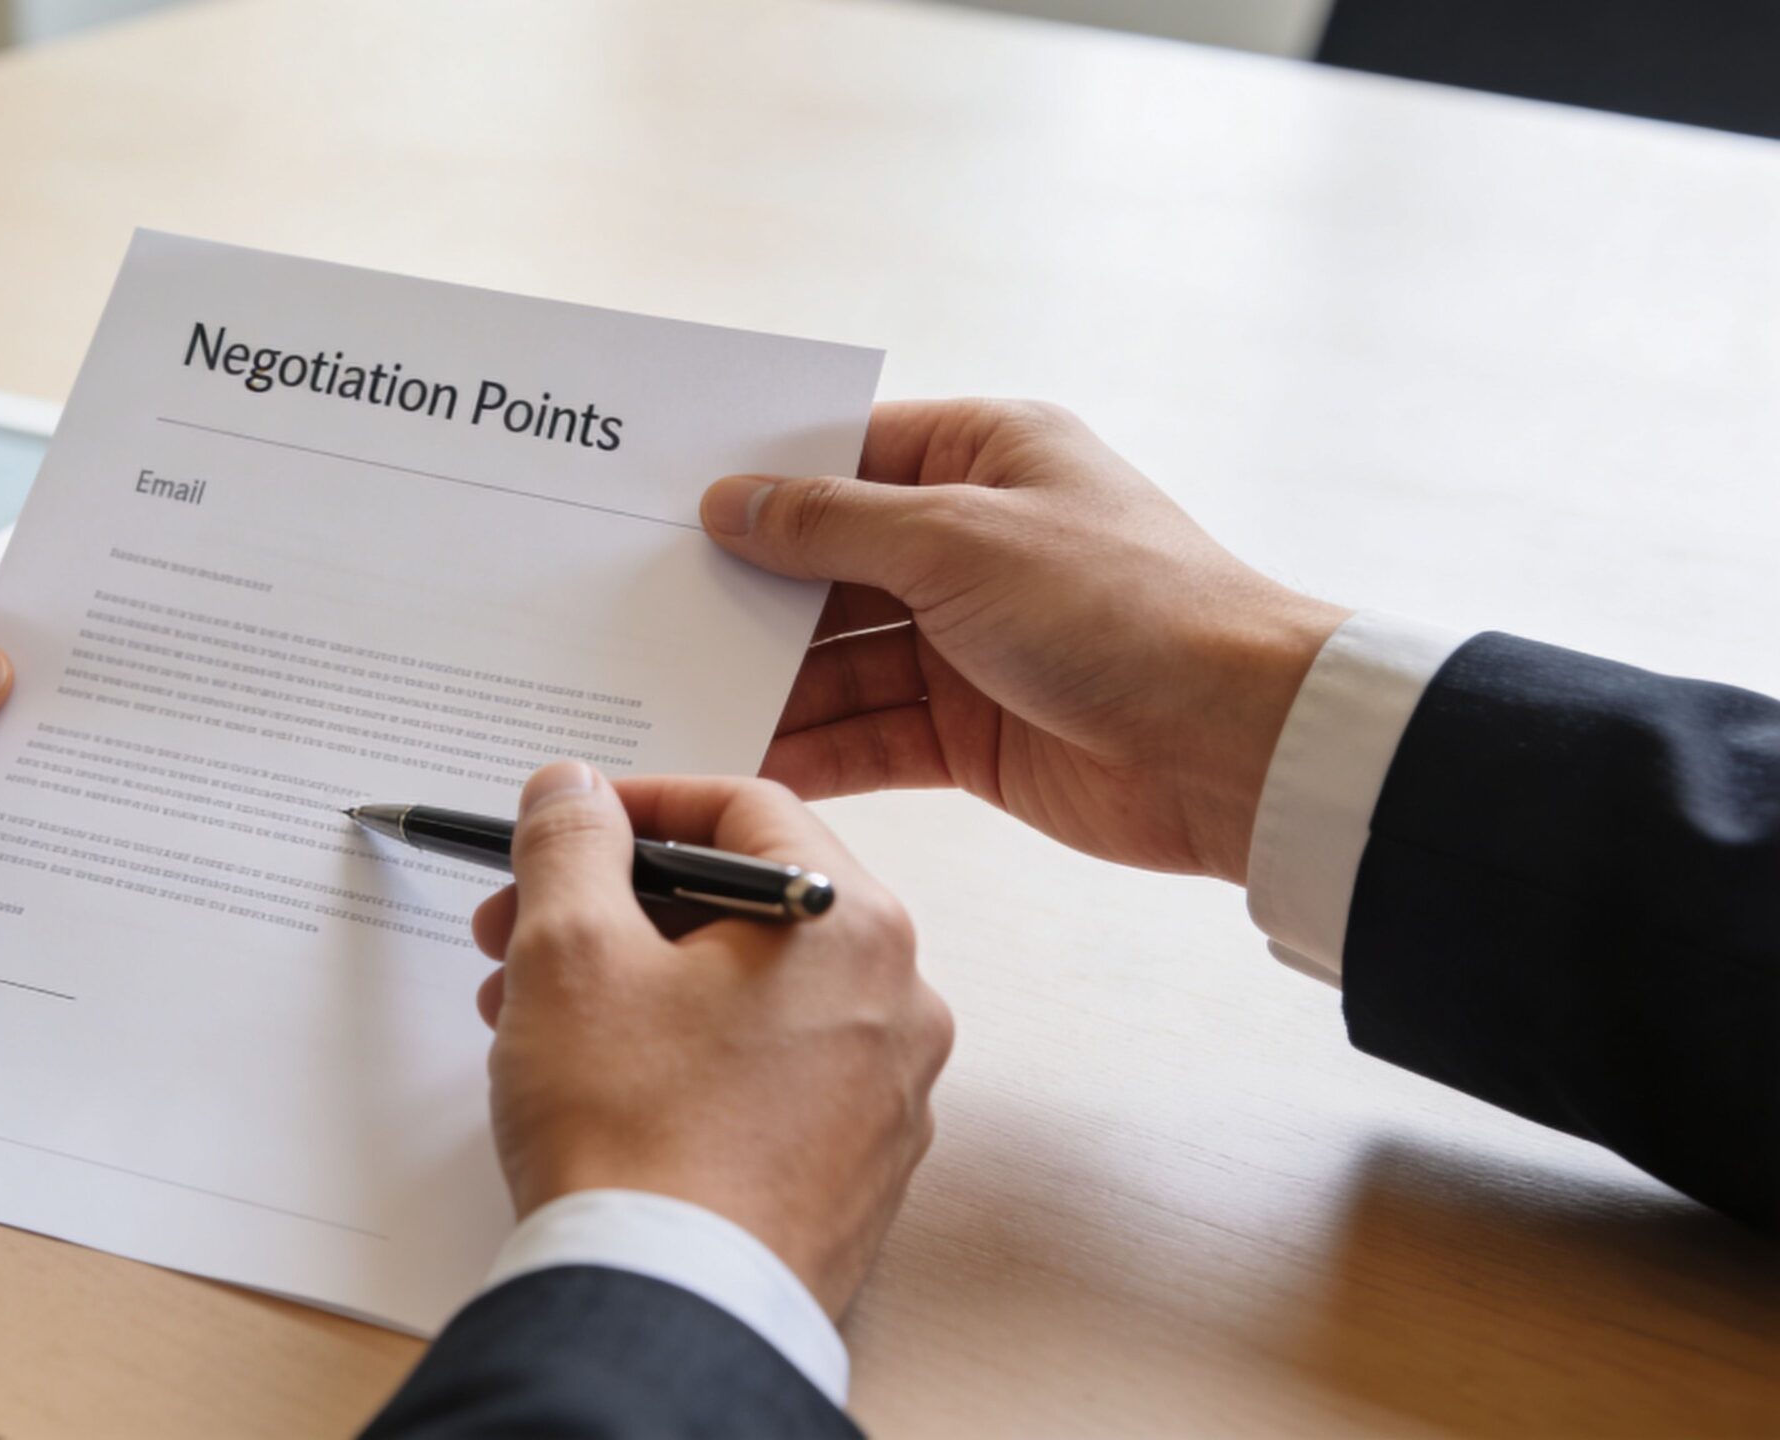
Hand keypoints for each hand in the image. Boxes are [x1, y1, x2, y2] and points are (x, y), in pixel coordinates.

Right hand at [472, 762, 951, 1316]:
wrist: (665, 1313)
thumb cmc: (632, 1133)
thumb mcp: (571, 950)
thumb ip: (573, 842)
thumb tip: (575, 790)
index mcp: (853, 926)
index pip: (747, 809)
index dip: (637, 804)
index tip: (567, 824)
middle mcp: (898, 1005)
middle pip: (747, 906)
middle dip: (620, 908)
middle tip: (523, 926)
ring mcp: (884, 1098)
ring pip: (751, 996)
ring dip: (640, 984)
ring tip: (536, 1018)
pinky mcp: (854, 1173)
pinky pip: (768, 1078)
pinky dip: (688, 1058)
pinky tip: (604, 1086)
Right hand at [700, 400, 1349, 883]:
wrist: (1239, 748)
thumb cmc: (1130, 610)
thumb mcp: (961, 539)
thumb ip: (835, 524)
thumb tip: (734, 502)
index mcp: (985, 459)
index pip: (845, 455)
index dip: (758, 482)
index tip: (665, 508)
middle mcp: (971, 543)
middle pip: (827, 564)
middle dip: (745, 593)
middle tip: (641, 613)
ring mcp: (966, 641)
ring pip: (836, 657)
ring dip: (766, 682)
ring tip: (672, 697)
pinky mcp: (968, 732)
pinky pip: (865, 733)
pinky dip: (809, 747)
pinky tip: (740, 757)